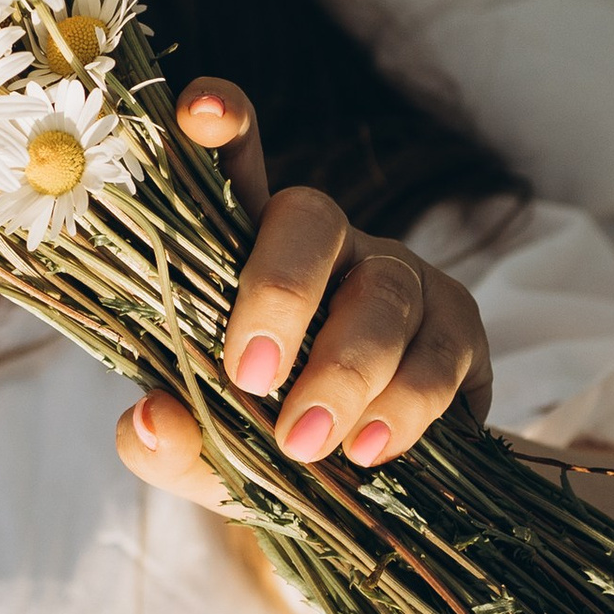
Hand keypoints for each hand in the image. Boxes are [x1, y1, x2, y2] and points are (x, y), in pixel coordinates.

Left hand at [113, 79, 491, 512]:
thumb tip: (154, 421)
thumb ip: (167, 443)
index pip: (233, 168)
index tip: (200, 111)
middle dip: (279, 292)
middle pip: (310, 220)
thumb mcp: (206, 455)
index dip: (222, 126)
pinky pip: (438, 355)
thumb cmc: (267, 449)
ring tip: (304, 442)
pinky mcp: (460, 328)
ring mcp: (399, 279)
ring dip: (344, 372)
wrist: (359, 502)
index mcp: (247, 254)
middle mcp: (326, 248)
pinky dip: (404, 407)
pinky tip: (370, 450)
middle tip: (248, 376)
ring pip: (382, 295)